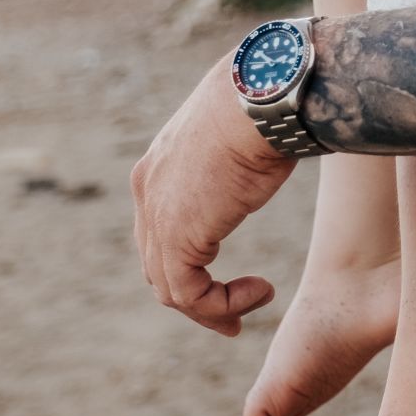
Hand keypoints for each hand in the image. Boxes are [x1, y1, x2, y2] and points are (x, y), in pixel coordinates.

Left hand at [130, 55, 288, 333]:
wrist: (261, 98)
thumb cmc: (266, 104)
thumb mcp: (240, 132)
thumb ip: (235, 154)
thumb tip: (267, 144)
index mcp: (159, 166)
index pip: (158, 231)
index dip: (189, 262)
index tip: (227, 278)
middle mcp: (148, 191)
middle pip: (157, 264)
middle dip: (195, 296)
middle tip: (231, 316)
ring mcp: (158, 214)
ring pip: (170, 288)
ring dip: (212, 308)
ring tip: (246, 314)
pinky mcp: (177, 236)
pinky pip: (188, 294)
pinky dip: (221, 305)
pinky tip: (259, 293)